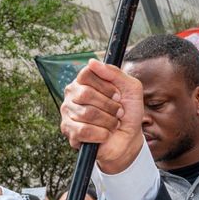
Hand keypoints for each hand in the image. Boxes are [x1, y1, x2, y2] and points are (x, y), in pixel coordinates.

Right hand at [59, 59, 144, 174]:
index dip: (106, 86)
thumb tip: (92, 62)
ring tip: (113, 124)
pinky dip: (102, 134)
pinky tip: (105, 134)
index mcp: (84, 81)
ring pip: (86, 113)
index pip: (86, 74)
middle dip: (109, 106)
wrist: (128, 138)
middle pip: (86, 94)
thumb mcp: (131, 88)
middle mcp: (72, 94)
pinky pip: (84, 131)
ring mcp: (68, 113)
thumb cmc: (128, 111)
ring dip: (108, 121)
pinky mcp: (69, 132)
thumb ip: (115, 73)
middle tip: (118, 112)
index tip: (118, 96)